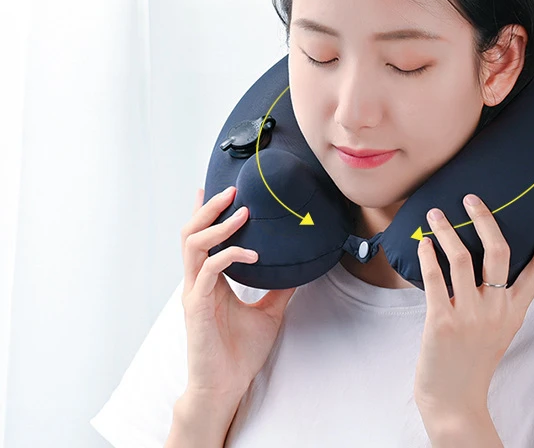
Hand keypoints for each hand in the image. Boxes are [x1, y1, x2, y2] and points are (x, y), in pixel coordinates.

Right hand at [180, 185, 297, 401]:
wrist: (226, 387)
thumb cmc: (240, 353)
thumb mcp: (269, 312)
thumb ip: (279, 287)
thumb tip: (299, 268)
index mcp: (208, 281)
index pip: (201, 238)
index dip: (204, 212)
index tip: (213, 188)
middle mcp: (196, 282)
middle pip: (191, 233)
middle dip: (209, 208)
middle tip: (231, 190)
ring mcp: (194, 293)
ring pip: (193, 245)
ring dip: (217, 225)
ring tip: (241, 211)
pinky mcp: (196, 307)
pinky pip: (209, 271)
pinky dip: (230, 255)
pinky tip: (252, 254)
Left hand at [413, 194, 533, 416]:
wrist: (454, 402)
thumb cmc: (473, 361)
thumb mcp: (500, 328)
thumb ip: (500, 297)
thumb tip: (490, 258)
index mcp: (515, 310)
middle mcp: (497, 310)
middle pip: (499, 251)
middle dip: (484, 219)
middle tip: (470, 199)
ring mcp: (470, 315)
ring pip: (462, 258)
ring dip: (447, 230)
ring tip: (435, 214)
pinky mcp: (442, 321)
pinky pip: (435, 278)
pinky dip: (428, 255)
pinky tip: (424, 243)